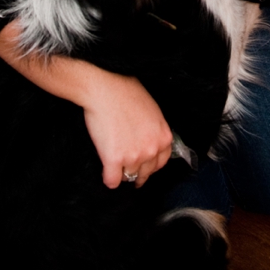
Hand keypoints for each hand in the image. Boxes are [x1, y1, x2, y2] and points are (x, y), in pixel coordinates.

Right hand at [0, 22, 172, 188]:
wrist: (105, 88)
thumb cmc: (126, 93)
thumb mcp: (152, 111)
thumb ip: (154, 131)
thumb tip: (149, 144)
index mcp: (164, 137)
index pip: (160, 163)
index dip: (148, 164)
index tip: (141, 165)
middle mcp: (152, 149)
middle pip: (144, 173)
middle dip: (135, 170)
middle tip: (125, 164)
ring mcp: (134, 156)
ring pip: (128, 177)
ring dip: (120, 171)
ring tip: (113, 159)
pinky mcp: (114, 160)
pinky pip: (112, 181)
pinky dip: (108, 178)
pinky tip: (105, 169)